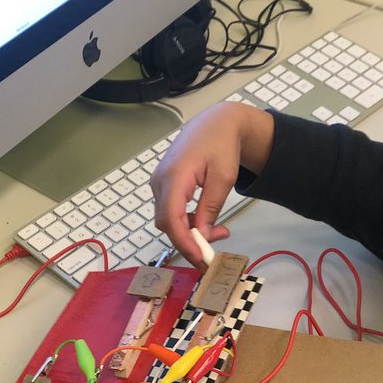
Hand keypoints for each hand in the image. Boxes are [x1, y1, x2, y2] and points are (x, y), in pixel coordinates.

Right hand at [150, 103, 273, 266]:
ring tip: (220, 232)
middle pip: (167, 223)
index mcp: (174, 176)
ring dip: (190, 233)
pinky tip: (206, 222)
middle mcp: (160, 181)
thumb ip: (210, 207)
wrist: (215, 123)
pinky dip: (186, 222)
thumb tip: (201, 236)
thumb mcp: (223, 178)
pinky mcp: (163, 185)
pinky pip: (170, 211)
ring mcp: (159, 183)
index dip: (184, 243)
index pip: (171, 219)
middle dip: (189, 242)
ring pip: (168, 219)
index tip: (201, 259)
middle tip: (215, 250)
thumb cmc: (221, 145)